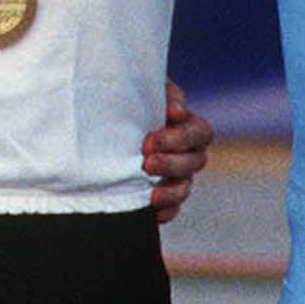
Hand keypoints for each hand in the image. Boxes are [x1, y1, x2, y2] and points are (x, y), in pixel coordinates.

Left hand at [142, 81, 212, 224]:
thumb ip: (164, 95)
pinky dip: (167, 211)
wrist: (104, 126)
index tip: (153, 137)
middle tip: (147, 160)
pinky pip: (173, 208)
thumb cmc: (130, 102)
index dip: (182, 137)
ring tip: (151, 192)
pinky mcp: (163, 196)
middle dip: (172, 163)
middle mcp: (187, 153)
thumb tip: (177, 110)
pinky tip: (154, 212)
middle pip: (194, 162)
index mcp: (188, 126)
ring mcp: (177, 177)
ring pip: (185, 187)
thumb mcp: (145, 91)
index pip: (200, 133)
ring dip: (171, 190)